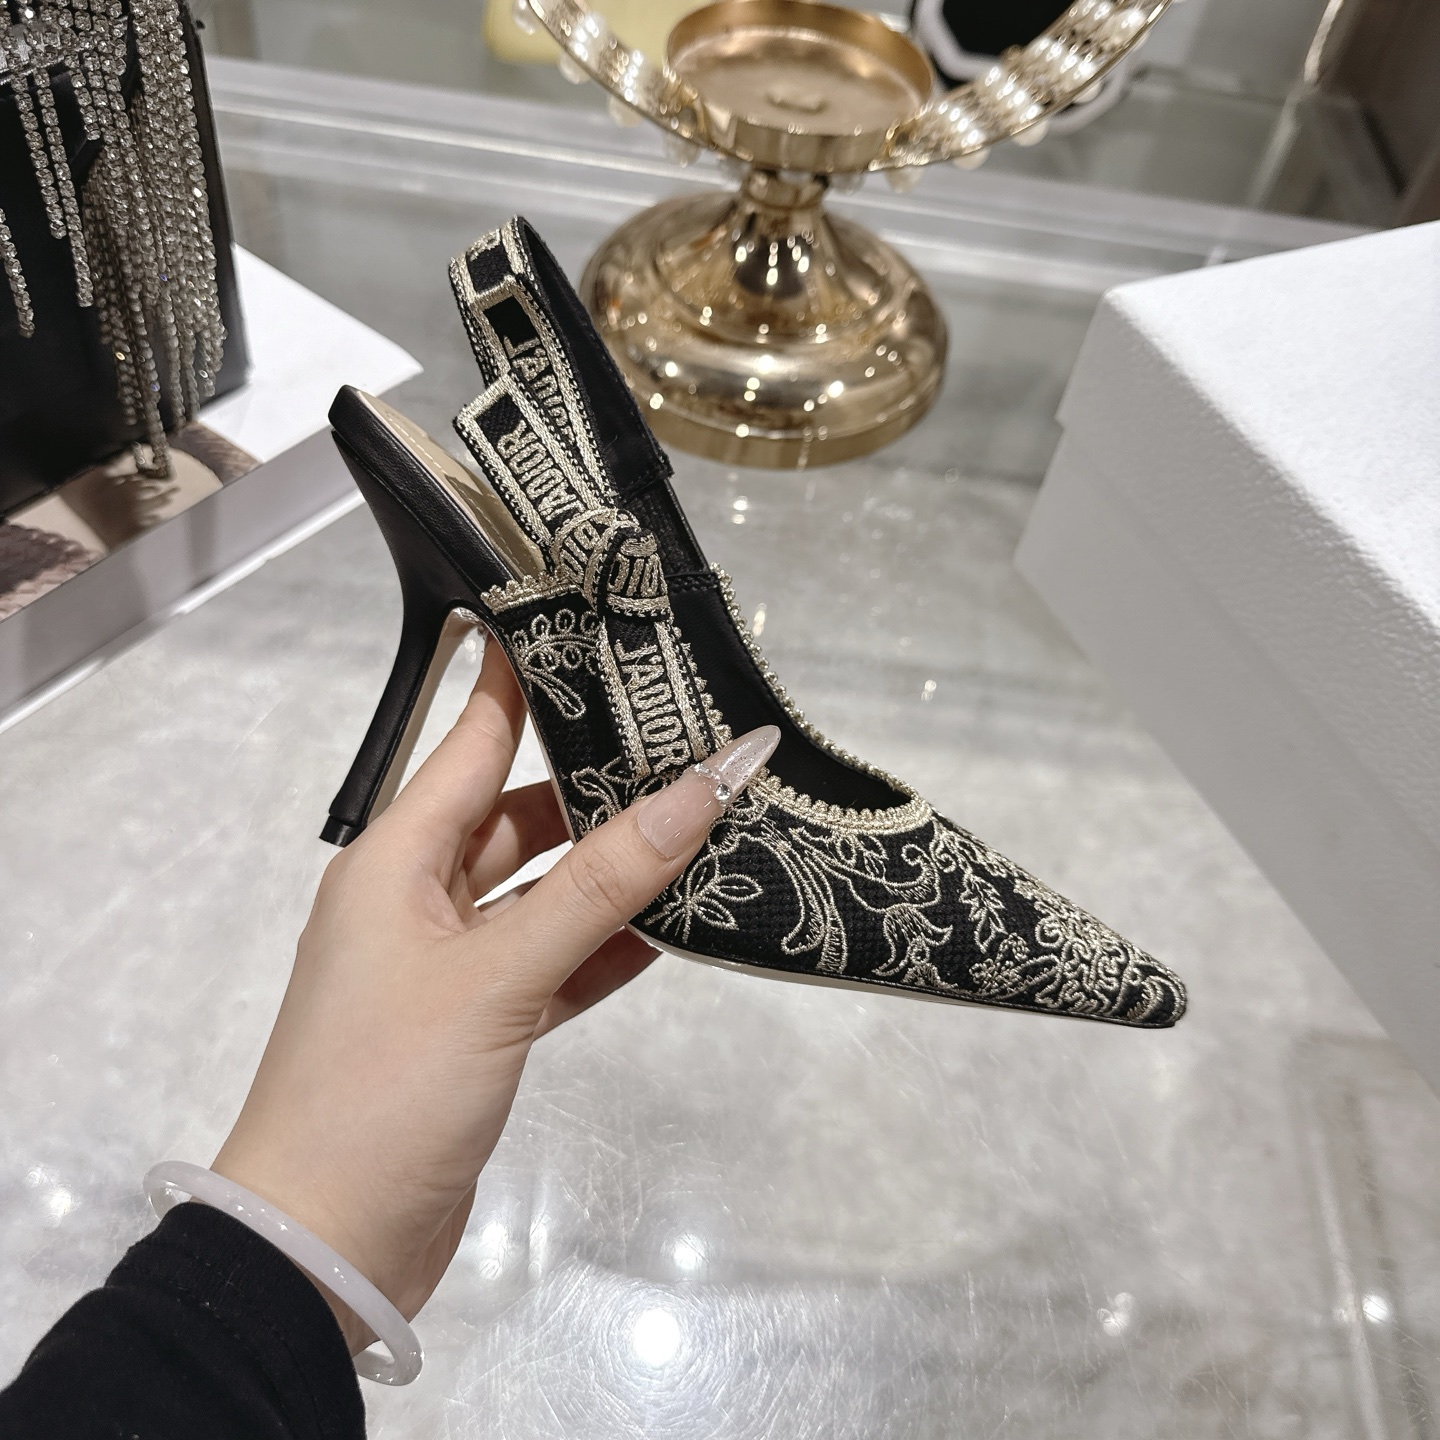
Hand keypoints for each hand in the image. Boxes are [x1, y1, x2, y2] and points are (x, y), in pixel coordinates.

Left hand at [212, 635, 776, 1351]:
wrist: (325, 1246)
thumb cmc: (387, 1085)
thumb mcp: (497, 973)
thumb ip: (602, 884)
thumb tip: (701, 789)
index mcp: (395, 858)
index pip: (471, 739)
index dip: (528, 680)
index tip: (595, 627)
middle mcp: (417, 897)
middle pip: (517, 814)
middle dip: (595, 782)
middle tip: (687, 740)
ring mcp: (447, 966)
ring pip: (540, 892)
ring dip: (608, 873)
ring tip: (699, 827)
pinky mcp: (475, 1027)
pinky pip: (549, 964)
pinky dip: (599, 950)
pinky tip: (668, 933)